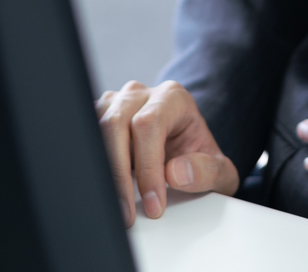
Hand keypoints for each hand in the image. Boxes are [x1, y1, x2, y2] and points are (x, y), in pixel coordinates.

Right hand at [96, 80, 238, 226]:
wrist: (187, 156)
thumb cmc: (201, 160)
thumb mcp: (220, 171)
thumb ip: (208, 171)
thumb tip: (177, 173)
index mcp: (173, 98)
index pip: (149, 124)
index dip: (147, 167)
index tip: (153, 203)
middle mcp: (141, 95)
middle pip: (116, 124)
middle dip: (119, 175)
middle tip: (128, 214)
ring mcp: (116, 103)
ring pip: (96, 128)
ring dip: (102, 171)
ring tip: (116, 206)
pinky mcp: (99, 118)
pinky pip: (86, 135)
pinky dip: (93, 164)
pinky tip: (103, 190)